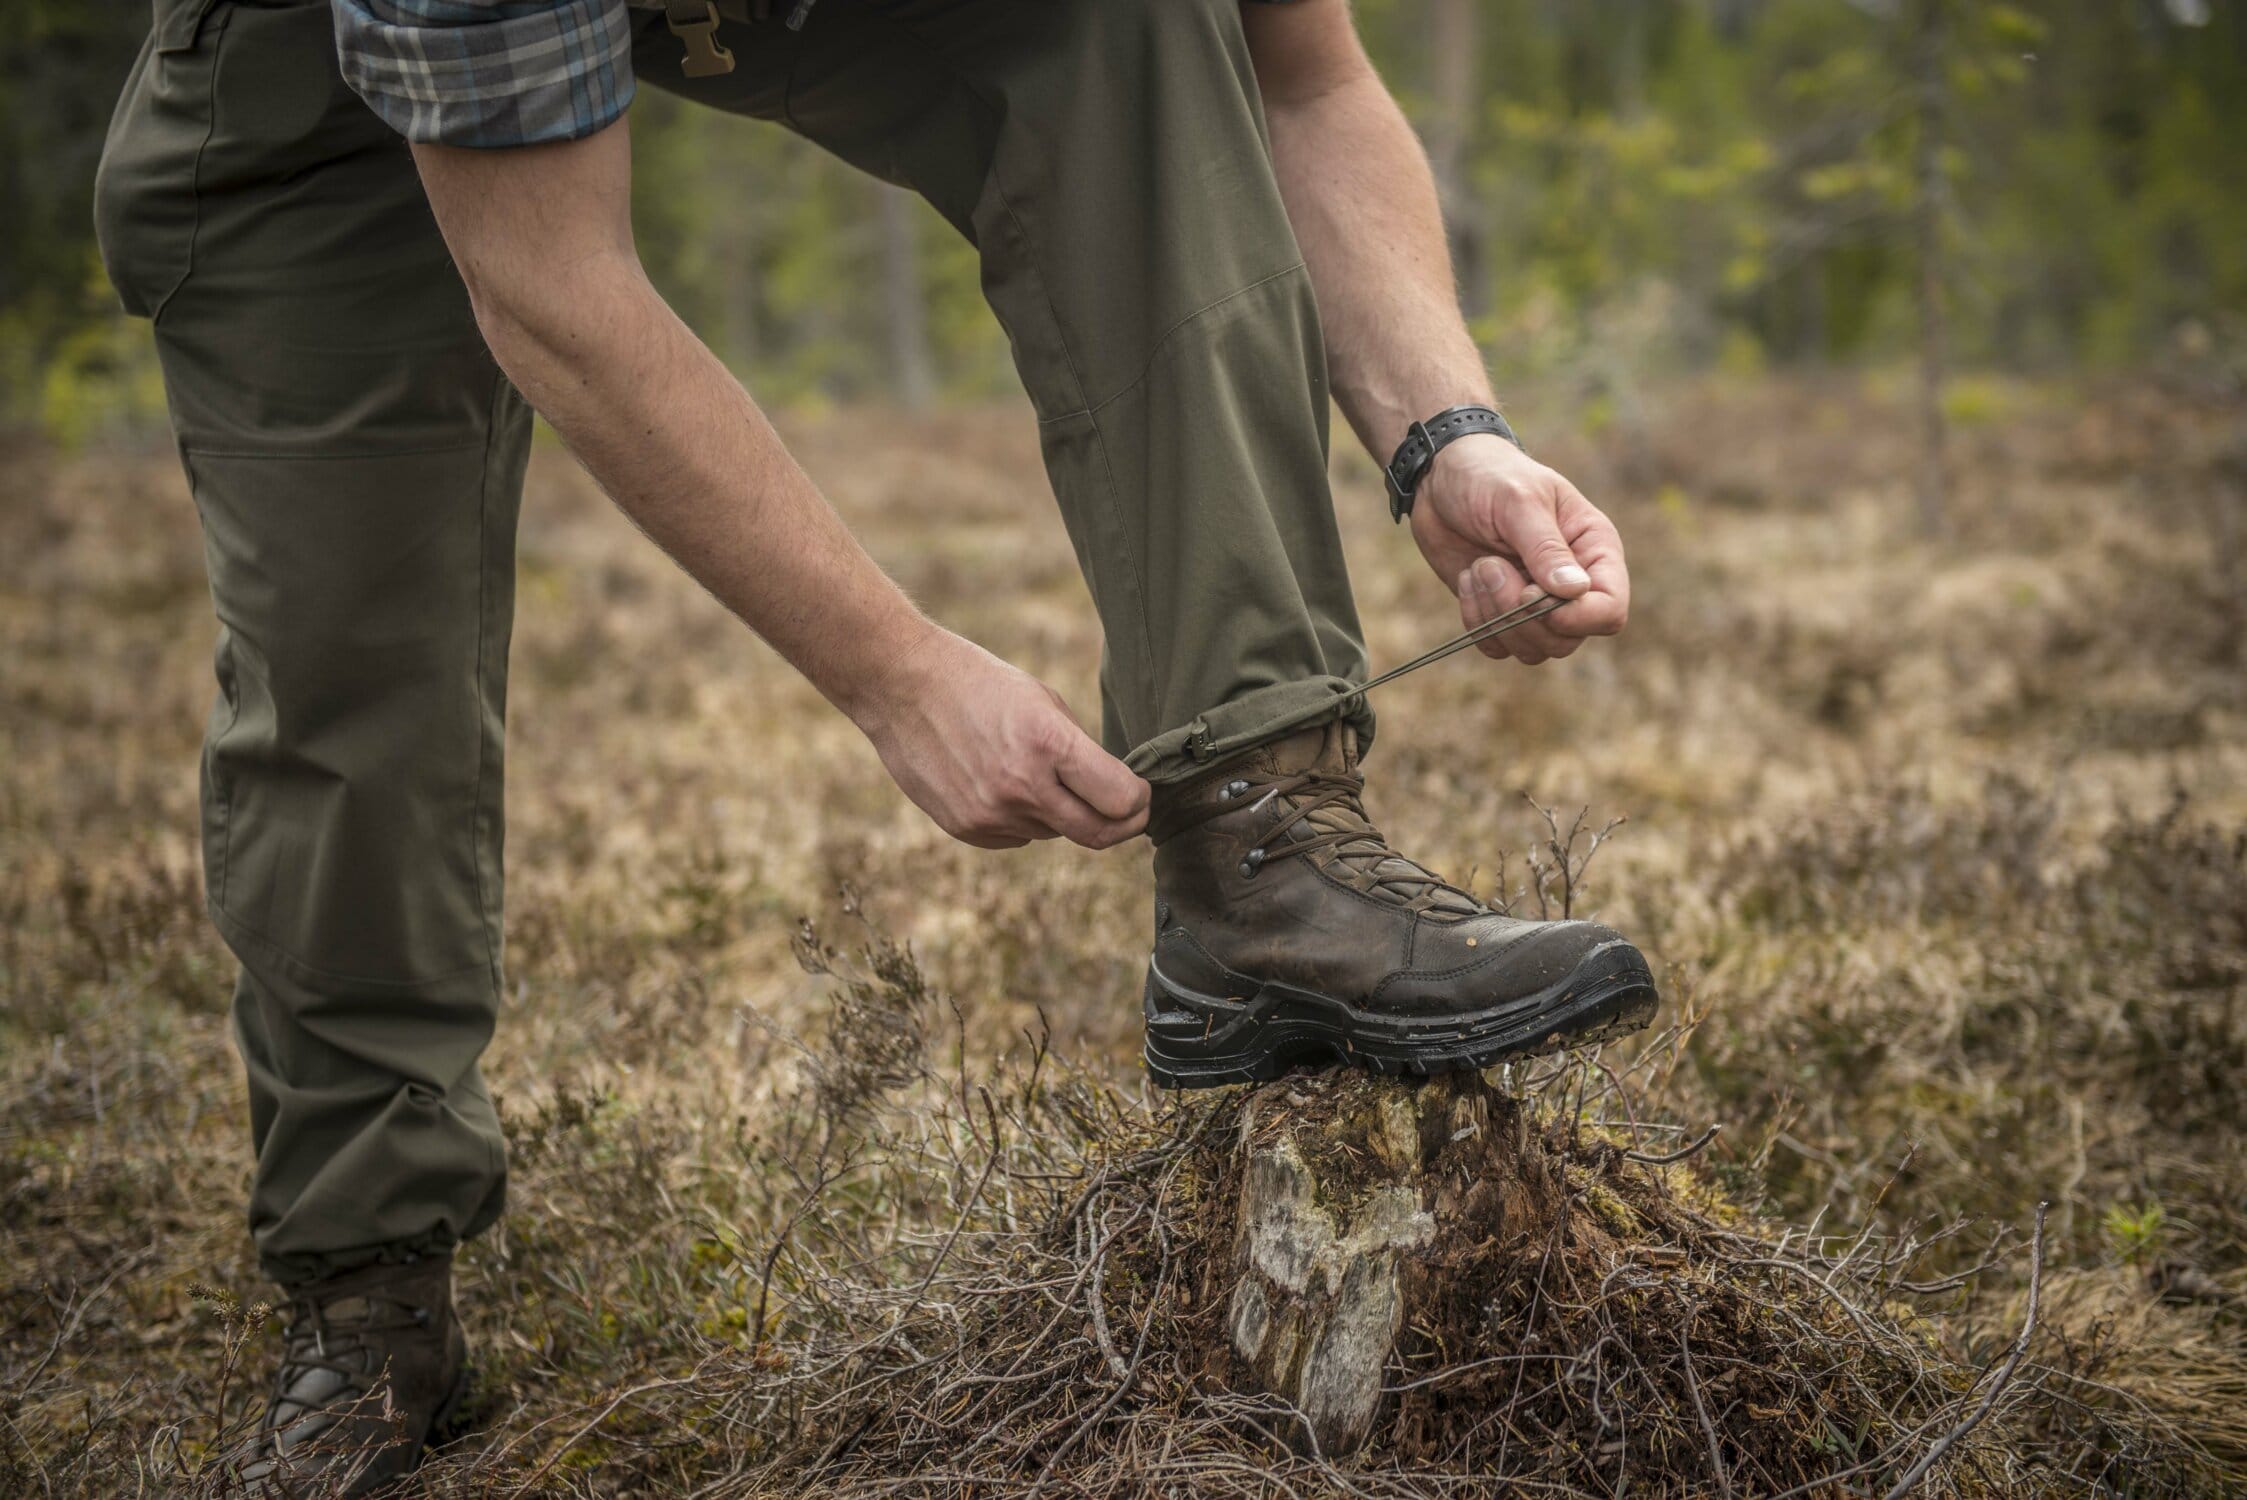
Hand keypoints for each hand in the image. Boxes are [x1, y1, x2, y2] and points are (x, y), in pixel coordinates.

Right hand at [850, 627, 1150, 850]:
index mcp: (1047, 743)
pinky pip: (1017, 837)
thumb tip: (1113, 791)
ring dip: (1062, 813)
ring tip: (1038, 773)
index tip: (1141, 793)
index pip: (1120, 799)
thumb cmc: (978, 682)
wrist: (900, 686)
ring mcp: (991, 813)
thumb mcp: (1042, 701)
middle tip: (1128, 813)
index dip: (1140, 800)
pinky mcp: (965, 828)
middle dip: (1122, 825)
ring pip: (1054, 833)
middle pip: (1097, 834)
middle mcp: (1021, 786)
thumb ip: (1079, 750)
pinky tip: (1003, 782)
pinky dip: (1025, 818)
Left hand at [1407, 434, 1630, 664]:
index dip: (1576, 617)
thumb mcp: (1518, 501)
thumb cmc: (1490, 475)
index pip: (1610, 610)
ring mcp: (1536, 603)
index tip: (1532, 595)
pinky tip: (1467, 580)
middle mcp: (1572, 584)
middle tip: (1490, 566)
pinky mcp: (1501, 613)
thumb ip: (1546, 547)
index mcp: (1594, 550)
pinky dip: (1477, 623)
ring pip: (1534, 650)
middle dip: (1523, 616)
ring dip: (1496, 616)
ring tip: (1479, 567)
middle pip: (1568, 639)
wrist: (1442, 478)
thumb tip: (1574, 591)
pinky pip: (1497, 647)